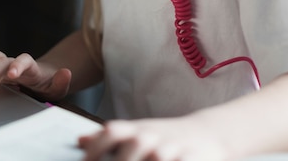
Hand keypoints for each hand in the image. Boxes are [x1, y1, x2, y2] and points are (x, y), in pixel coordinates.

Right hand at [0, 48, 71, 100]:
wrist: (43, 77)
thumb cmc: (49, 84)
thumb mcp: (58, 87)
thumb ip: (62, 81)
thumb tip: (66, 72)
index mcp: (31, 68)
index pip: (24, 60)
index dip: (17, 65)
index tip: (11, 76)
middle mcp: (17, 62)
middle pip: (3, 59)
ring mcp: (6, 62)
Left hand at [78, 116, 227, 160]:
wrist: (208, 134)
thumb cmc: (164, 136)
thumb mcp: (138, 131)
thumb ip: (110, 137)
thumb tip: (80, 140)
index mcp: (135, 130)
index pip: (111, 133)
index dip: (95, 148)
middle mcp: (150, 138)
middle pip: (129, 153)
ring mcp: (169, 151)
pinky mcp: (189, 160)